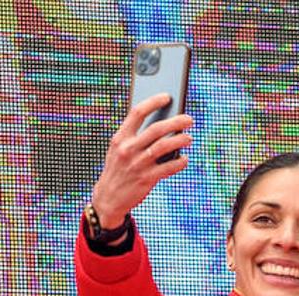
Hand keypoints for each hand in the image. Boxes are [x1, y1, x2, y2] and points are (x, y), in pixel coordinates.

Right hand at [90, 94, 193, 228]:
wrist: (108, 197)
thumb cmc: (119, 168)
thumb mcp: (119, 149)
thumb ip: (135, 137)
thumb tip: (163, 123)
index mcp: (120, 137)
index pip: (137, 113)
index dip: (153, 102)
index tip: (168, 97)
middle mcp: (128, 148)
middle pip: (156, 129)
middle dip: (176, 122)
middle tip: (189, 119)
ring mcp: (137, 164)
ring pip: (164, 147)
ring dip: (180, 140)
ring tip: (189, 138)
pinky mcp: (146, 179)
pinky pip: (169, 167)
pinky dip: (180, 162)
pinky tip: (185, 158)